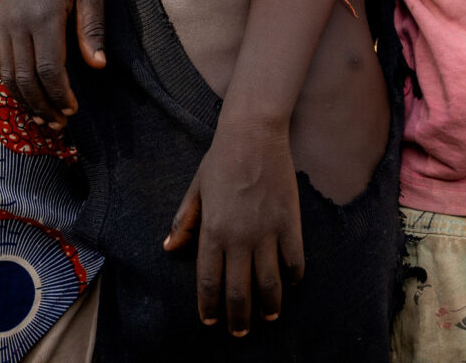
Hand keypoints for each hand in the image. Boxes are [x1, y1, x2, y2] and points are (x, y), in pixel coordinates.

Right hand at [0, 0, 108, 127]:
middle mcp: (17, 22)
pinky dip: (10, 83)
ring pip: (7, 73)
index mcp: (42, 15)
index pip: (47, 70)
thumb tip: (98, 67)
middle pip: (24, 78)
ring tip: (44, 117)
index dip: (59, 95)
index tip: (74, 110)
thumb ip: (92, 27)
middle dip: (42, 105)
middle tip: (60, 124)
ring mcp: (3, 22)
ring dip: (24, 100)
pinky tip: (26, 95)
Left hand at [164, 121, 304, 335]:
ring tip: (268, 317)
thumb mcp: (196, 190)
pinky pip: (294, 259)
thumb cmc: (221, 160)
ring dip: (269, 305)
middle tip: (240, 332)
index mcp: (212, 231)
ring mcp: (267, 231)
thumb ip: (184, 222)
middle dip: (239, 317)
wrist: (253, 134)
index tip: (211, 321)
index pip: (209, 280)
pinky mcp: (290, 222)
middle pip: (239, 290)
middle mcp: (239, 237)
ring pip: (269, 282)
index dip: (209, 305)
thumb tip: (171, 249)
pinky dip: (293, 276)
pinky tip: (290, 284)